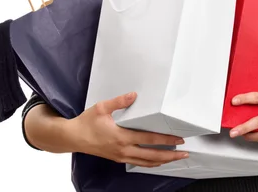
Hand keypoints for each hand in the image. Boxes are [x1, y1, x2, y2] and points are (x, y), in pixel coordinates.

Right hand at [68, 92, 188, 166]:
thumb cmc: (86, 123)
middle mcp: (123, 149)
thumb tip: (134, 95)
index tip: (178, 139)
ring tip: (175, 158)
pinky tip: (157, 160)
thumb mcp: (102, 108)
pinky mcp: (118, 158)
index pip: (149, 139)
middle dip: (170, 155)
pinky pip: (138, 163)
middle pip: (152, 155)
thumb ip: (119, 101)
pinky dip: (151, 163)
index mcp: (121, 136)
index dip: (165, 139)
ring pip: (146, 162)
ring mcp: (121, 156)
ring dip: (163, 161)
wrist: (73, 138)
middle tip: (184, 152)